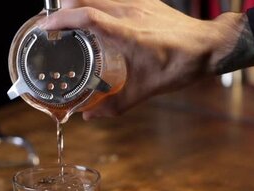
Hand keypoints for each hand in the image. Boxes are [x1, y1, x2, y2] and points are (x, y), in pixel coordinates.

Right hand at [39, 0, 253, 118]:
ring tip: (71, 22)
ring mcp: (137, 3)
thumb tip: (89, 116)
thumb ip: (114, 105)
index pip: (85, 16)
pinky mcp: (145, 1)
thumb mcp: (145, 91)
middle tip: (53, 25)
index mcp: (126, 33)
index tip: (44, 27)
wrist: (209, 46)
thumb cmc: (179, 66)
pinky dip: (98, 5)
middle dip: (64, 9)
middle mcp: (128, 12)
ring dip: (80, 5)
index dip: (60, 19)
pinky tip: (98, 20)